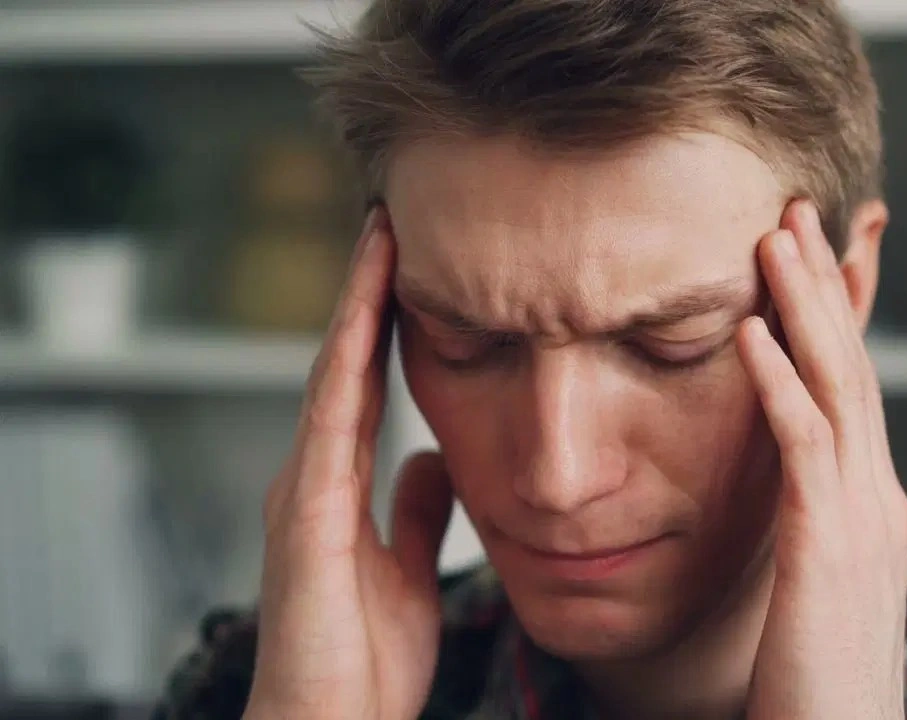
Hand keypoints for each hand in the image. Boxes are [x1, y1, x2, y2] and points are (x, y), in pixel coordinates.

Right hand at [245, 209, 454, 719]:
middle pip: (343, 365)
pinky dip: (345, 368)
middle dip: (366, 295)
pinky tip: (362, 321)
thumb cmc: (362, 661)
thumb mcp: (408, 570)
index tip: (411, 265)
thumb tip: (432, 459)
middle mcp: (315, 476)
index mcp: (339, 486)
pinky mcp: (306, 518)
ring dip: (354, 308)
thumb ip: (415, 512)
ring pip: (331, 378)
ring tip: (380, 241)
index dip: (384, 325)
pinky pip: (330, 427)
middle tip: (390, 223)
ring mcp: (304, 491)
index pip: (366, 384)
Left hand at [737, 200, 906, 718]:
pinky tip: (747, 334)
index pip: (855, 389)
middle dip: (824, 286)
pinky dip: (777, 384)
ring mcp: (863, 522)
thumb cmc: (817, 682)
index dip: (834, 316)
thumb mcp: (819, 588)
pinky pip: (802, 449)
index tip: (806, 254)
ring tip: (773, 239)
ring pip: (837, 389)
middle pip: (853, 368)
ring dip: (804, 309)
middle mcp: (879, 500)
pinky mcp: (828, 551)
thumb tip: (785, 489)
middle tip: (792, 211)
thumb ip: (810, 528)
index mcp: (873, 507)